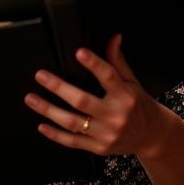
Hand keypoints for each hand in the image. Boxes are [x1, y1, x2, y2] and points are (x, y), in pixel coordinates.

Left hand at [25, 35, 170, 159]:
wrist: (152, 136)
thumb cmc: (139, 105)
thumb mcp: (132, 82)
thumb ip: (118, 61)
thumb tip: (113, 37)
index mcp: (125, 96)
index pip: (108, 76)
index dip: (94, 64)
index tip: (79, 52)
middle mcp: (116, 116)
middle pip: (82, 101)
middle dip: (59, 88)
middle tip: (40, 75)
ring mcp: (106, 134)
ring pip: (73, 122)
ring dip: (49, 110)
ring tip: (31, 98)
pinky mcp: (98, 148)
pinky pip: (73, 142)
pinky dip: (56, 135)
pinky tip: (41, 125)